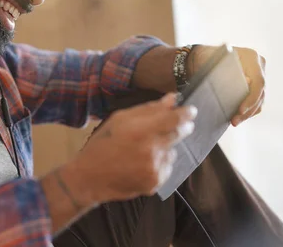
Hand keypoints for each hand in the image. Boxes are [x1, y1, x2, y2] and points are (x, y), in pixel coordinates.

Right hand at [69, 93, 196, 203]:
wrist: (90, 177)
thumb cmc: (103, 143)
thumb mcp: (120, 119)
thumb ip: (148, 109)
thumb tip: (172, 99)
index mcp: (140, 130)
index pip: (174, 118)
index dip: (186, 113)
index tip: (191, 110)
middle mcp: (150, 150)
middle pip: (178, 134)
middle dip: (182, 127)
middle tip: (178, 125)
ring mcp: (154, 168)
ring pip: (172, 152)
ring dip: (166, 147)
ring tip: (146, 150)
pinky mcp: (155, 182)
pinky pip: (167, 168)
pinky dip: (160, 163)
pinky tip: (143, 164)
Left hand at [189, 46, 265, 126]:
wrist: (203, 57)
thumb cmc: (206, 58)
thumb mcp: (212, 62)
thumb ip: (225, 71)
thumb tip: (245, 83)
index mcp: (251, 56)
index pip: (258, 81)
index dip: (251, 98)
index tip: (240, 110)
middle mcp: (259, 65)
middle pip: (260, 93)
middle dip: (248, 110)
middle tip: (234, 121)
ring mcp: (259, 75)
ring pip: (259, 100)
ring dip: (248, 113)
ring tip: (234, 122)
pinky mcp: (255, 86)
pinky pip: (256, 102)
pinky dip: (247, 111)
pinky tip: (236, 118)